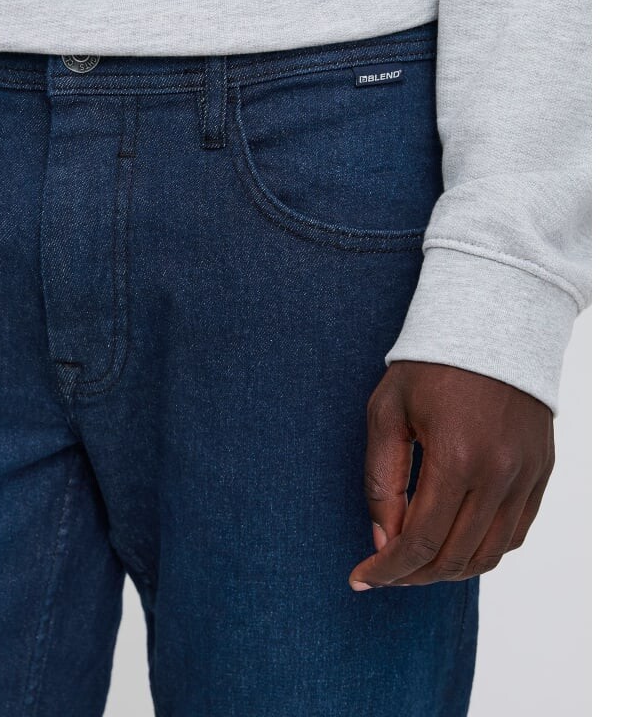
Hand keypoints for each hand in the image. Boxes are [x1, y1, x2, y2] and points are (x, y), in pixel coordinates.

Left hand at [349, 361, 554, 588]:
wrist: (491, 324)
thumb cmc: (429, 364)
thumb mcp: (387, 413)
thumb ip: (381, 481)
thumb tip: (383, 540)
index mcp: (456, 457)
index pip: (422, 541)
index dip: (388, 569)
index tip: (361, 579)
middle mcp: (499, 474)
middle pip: (456, 557)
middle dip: (413, 575)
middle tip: (384, 571)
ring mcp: (527, 475)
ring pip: (490, 554)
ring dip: (449, 569)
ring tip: (416, 561)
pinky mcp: (541, 471)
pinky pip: (515, 532)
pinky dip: (484, 548)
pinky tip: (454, 539)